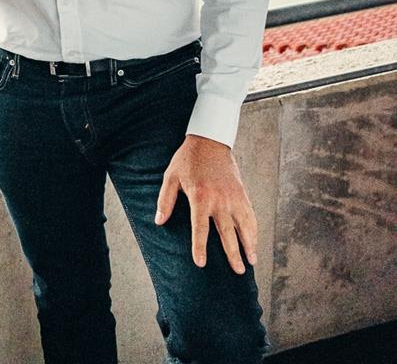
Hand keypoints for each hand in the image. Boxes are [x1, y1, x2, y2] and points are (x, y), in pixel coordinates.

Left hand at [155, 135, 257, 273]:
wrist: (209, 141)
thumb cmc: (187, 160)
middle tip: (237, 272)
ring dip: (249, 246)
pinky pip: (251, 216)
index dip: (199, 247)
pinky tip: (254, 242)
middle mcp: (219, 200)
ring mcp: (234, 198)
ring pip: (244, 227)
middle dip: (232, 254)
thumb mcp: (171, 177)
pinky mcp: (242, 194)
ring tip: (251, 262)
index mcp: (200, 197)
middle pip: (227, 233)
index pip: (200, 228)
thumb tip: (158, 222)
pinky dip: (254, 231)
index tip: (200, 264)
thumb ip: (165, 200)